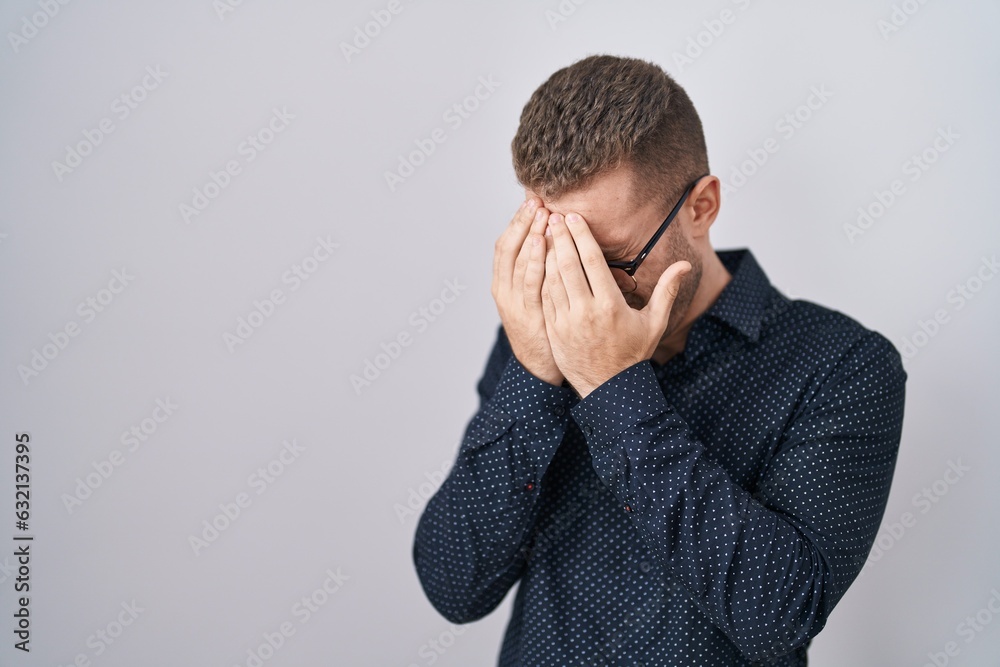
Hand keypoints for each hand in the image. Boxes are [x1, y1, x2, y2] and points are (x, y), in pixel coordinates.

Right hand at [491, 197, 564, 385]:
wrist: (539, 366)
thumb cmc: (542, 327)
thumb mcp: (532, 297)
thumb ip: (536, 270)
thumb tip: (549, 237)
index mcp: (502, 283)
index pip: (505, 245)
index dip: (516, 222)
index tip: (531, 202)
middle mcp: (503, 290)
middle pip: (509, 248)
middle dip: (522, 222)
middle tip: (536, 201)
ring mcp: (514, 302)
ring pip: (518, 262)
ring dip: (529, 235)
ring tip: (540, 214)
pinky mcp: (528, 314)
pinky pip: (531, 282)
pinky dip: (536, 260)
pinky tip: (544, 243)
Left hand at [540, 211, 690, 397]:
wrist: (608, 390)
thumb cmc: (632, 355)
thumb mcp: (654, 323)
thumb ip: (666, 291)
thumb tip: (683, 264)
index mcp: (609, 306)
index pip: (591, 262)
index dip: (581, 237)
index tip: (572, 217)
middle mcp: (585, 312)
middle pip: (568, 266)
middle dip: (559, 238)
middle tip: (552, 217)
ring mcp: (566, 322)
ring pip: (551, 280)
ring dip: (546, 254)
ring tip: (543, 233)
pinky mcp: (553, 330)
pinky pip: (544, 297)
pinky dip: (540, 277)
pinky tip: (539, 262)